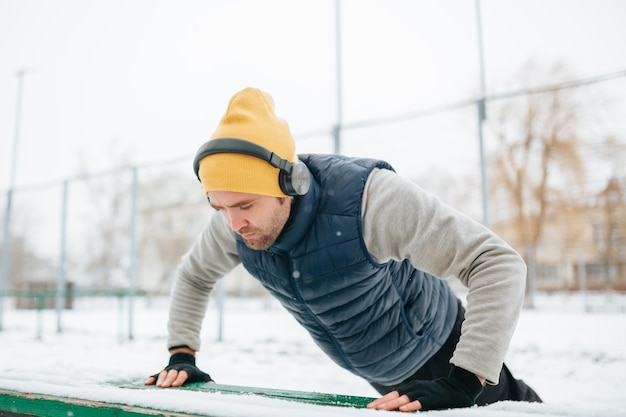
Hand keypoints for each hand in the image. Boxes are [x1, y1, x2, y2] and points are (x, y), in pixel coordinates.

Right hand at [144, 352, 213, 387]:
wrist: (184, 360)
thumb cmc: (194, 372)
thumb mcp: (201, 375)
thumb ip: (207, 380)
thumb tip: (213, 385)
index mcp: (187, 370)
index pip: (184, 374)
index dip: (180, 378)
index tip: (176, 384)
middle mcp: (177, 369)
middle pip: (172, 374)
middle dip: (169, 379)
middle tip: (165, 386)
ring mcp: (169, 370)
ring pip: (163, 373)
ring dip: (160, 379)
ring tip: (158, 386)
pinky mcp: (162, 372)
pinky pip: (156, 374)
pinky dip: (151, 378)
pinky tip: (147, 383)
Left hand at [367, 366, 483, 411]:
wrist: (457, 387)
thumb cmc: (437, 394)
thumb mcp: (421, 393)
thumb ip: (408, 398)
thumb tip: (394, 406)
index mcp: (411, 387)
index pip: (392, 394)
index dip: (381, 400)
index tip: (370, 406)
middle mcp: (415, 388)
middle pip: (395, 395)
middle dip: (382, 403)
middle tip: (371, 409)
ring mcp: (424, 392)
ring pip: (405, 399)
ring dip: (392, 404)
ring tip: (382, 410)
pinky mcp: (433, 398)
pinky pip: (420, 402)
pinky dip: (411, 405)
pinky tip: (403, 410)